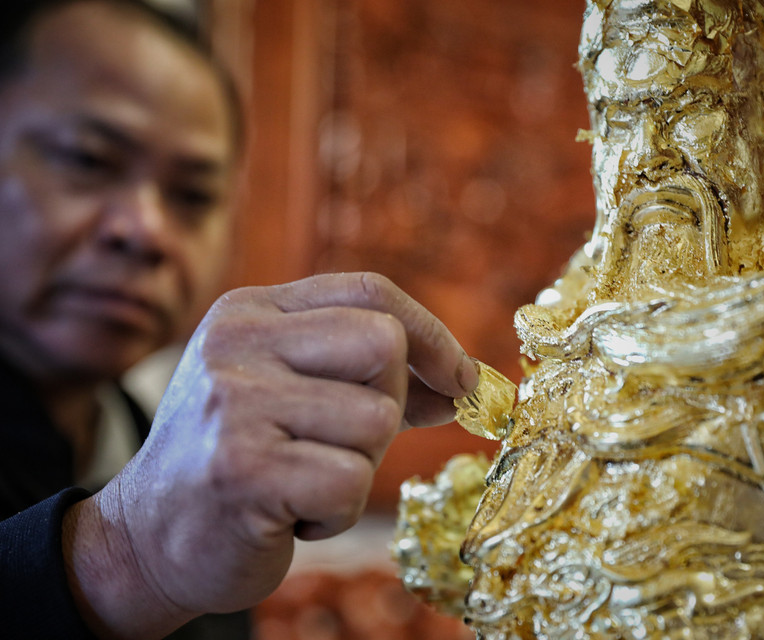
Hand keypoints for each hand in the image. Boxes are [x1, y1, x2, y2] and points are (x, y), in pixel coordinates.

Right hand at [62, 273, 478, 637]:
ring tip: (303, 480)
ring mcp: (234, 401)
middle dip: (388, 404)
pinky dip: (335, 513)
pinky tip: (290, 515)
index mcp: (252, 311)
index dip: (432, 335)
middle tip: (344, 444)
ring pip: (376, 420)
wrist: (147, 537)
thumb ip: (369, 377)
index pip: (370, 291)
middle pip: (383, 343)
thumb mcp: (293, 393)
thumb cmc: (240, 459)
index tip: (461, 379)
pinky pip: (350, 482)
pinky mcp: (241, 468)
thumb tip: (465, 380)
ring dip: (357, 467)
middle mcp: (237, 343)